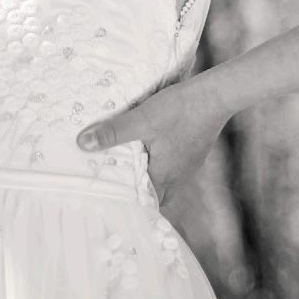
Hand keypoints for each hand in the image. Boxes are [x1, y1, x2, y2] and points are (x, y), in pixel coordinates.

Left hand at [75, 75, 228, 233]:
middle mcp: (178, 177)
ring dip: (148, 175)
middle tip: (115, 181)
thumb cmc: (179, 110)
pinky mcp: (193, 152)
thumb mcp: (142, 120)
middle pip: (154, 195)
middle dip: (137, 191)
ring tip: (128, 164)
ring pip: (164, 179)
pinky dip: (159, 162)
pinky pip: (173, 165)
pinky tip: (151, 146)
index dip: (127, 203)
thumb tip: (83, 145)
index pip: (143, 203)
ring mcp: (188, 165)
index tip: (107, 198)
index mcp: (164, 177)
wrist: (216, 95)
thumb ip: (113, 133)